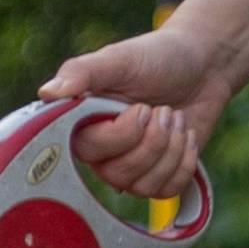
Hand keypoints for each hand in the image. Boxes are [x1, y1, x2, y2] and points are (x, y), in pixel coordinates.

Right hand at [39, 25, 228, 197]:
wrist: (202, 64)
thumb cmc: (156, 57)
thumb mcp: (119, 58)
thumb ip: (82, 71)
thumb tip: (46, 92)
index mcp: (84, 123)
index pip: (90, 151)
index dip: (124, 135)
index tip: (143, 107)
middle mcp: (102, 151)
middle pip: (118, 174)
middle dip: (154, 141)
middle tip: (165, 110)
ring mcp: (131, 166)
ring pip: (144, 186)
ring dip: (172, 149)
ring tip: (177, 118)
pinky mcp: (158, 175)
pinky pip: (167, 190)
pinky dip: (185, 162)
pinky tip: (187, 135)